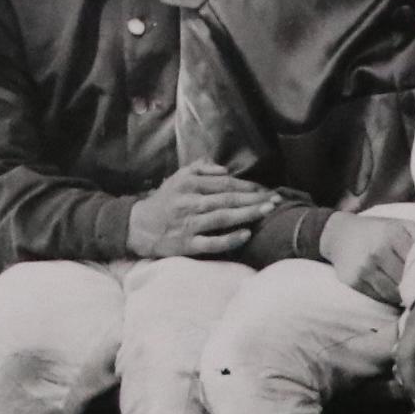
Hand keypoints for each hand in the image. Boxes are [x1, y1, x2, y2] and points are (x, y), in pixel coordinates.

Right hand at [126, 163, 271, 258]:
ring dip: (247, 214)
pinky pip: (211, 242)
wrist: (138, 227)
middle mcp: (189, 203)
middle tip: (276, 199)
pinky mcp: (186, 244)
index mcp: (189, 185)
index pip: (224, 183)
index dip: (248, 186)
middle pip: (227, 199)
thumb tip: (224, 169)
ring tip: (268, 211)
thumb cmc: (164, 202)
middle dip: (254, 198)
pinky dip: (229, 239)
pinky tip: (246, 235)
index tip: (267, 189)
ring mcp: (189, 225)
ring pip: (222, 218)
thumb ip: (200, 169)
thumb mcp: (178, 178)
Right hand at [318, 211, 411, 307]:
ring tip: (406, 292)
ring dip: (401, 295)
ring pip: (392, 293)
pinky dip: (387, 297)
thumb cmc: (377, 231)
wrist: (339, 234)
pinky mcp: (353, 281)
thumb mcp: (401, 225)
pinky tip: (390, 290)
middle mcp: (377, 251)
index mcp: (393, 234)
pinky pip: (378, 297)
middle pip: (406, 280)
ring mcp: (363, 267)